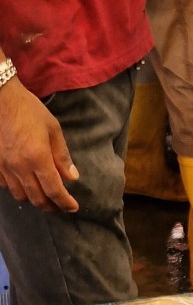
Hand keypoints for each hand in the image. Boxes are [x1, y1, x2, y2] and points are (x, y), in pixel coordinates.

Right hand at [0, 78, 78, 212]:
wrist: (0, 96)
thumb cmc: (28, 109)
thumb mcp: (53, 129)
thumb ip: (62, 156)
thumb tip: (72, 177)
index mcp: (38, 158)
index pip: (54, 191)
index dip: (65, 203)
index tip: (73, 207)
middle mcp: (20, 166)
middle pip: (37, 198)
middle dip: (51, 207)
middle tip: (60, 206)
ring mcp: (4, 166)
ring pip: (20, 195)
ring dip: (34, 199)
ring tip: (44, 197)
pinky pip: (5, 186)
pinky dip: (17, 189)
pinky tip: (24, 184)